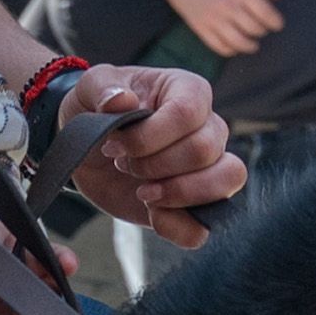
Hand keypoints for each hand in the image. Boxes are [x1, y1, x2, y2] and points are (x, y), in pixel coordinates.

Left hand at [63, 63, 243, 245]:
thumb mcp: (89, 89)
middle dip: (153, 165)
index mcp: (188, 92)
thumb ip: (102, 88)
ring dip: (176, 193)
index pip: (188, 112)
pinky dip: (176, 226)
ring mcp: (209, 168)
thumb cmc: (98, 110)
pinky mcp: (196, 205)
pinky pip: (205, 225)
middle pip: (204, 150)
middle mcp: (209, 127)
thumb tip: (122, 101)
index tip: (115, 145)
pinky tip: (151, 213)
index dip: (149, 136)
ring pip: (226, 180)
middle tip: (123, 163)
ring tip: (142, 191)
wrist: (90, 149)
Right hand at [126, 0, 284, 58]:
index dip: (276, 22)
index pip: (267, 15)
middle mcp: (228, 6)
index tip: (277, 24)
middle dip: (263, 31)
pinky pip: (220, 47)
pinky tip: (234, 44)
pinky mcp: (199, 28)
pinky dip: (231, 50)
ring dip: (250, 45)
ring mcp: (213, 19)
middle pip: (255, 30)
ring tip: (252, 42)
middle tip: (262, 28)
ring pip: (240, 43)